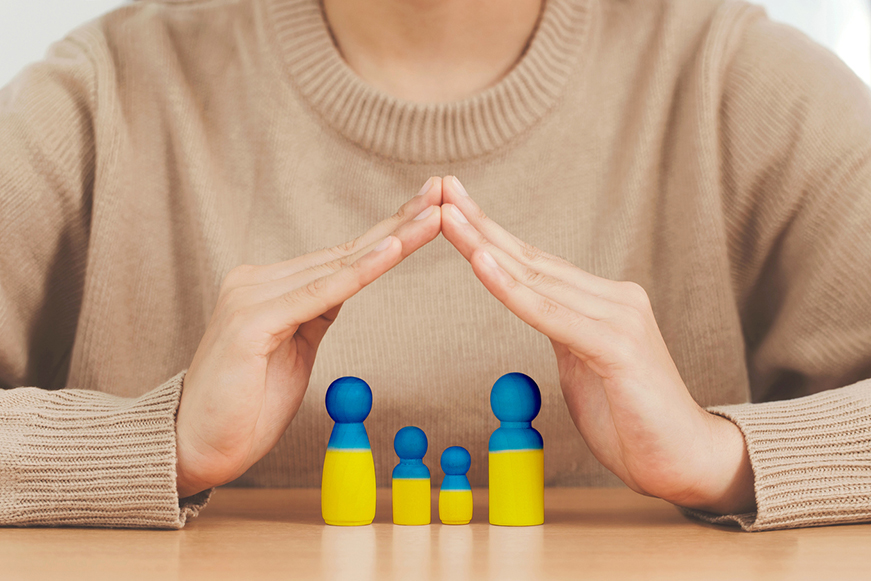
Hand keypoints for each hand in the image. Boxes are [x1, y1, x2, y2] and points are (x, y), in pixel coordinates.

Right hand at [175, 178, 442, 497]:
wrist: (197, 447)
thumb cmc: (246, 406)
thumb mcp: (294, 350)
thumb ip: (314, 313)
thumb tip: (343, 288)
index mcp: (270, 285)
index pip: (342, 256)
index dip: (389, 232)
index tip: (429, 209)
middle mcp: (258, 280)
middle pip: (345, 251)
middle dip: (400, 221)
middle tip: (443, 189)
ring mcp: (252, 297)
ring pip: (338, 266)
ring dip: (392, 240)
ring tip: (434, 215)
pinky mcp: (252, 323)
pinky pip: (319, 295)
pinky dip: (358, 272)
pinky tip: (391, 250)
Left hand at [440, 176, 754, 513]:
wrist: (684, 460)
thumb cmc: (631, 418)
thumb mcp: (584, 365)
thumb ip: (563, 331)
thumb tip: (532, 307)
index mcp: (603, 302)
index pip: (536, 263)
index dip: (492, 234)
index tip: (454, 207)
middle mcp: (614, 299)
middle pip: (531, 259)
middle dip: (480, 224)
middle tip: (442, 188)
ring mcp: (620, 319)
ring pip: (536, 279)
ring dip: (484, 245)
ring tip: (447, 215)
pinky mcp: (619, 348)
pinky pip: (552, 315)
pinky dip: (512, 290)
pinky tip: (481, 262)